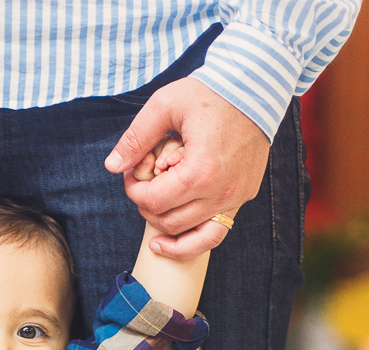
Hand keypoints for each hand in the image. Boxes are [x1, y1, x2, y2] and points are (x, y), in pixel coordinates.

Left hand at [105, 78, 268, 259]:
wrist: (255, 87)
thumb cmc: (210, 93)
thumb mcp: (166, 105)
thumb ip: (136, 138)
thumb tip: (112, 166)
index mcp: (200, 171)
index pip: (154, 201)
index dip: (134, 191)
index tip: (131, 175)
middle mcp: (220, 192)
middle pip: (169, 221)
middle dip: (147, 206)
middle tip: (143, 185)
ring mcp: (235, 198)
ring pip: (191, 237)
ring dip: (166, 226)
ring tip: (152, 212)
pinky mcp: (243, 197)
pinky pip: (214, 234)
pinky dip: (191, 243)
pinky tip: (168, 243)